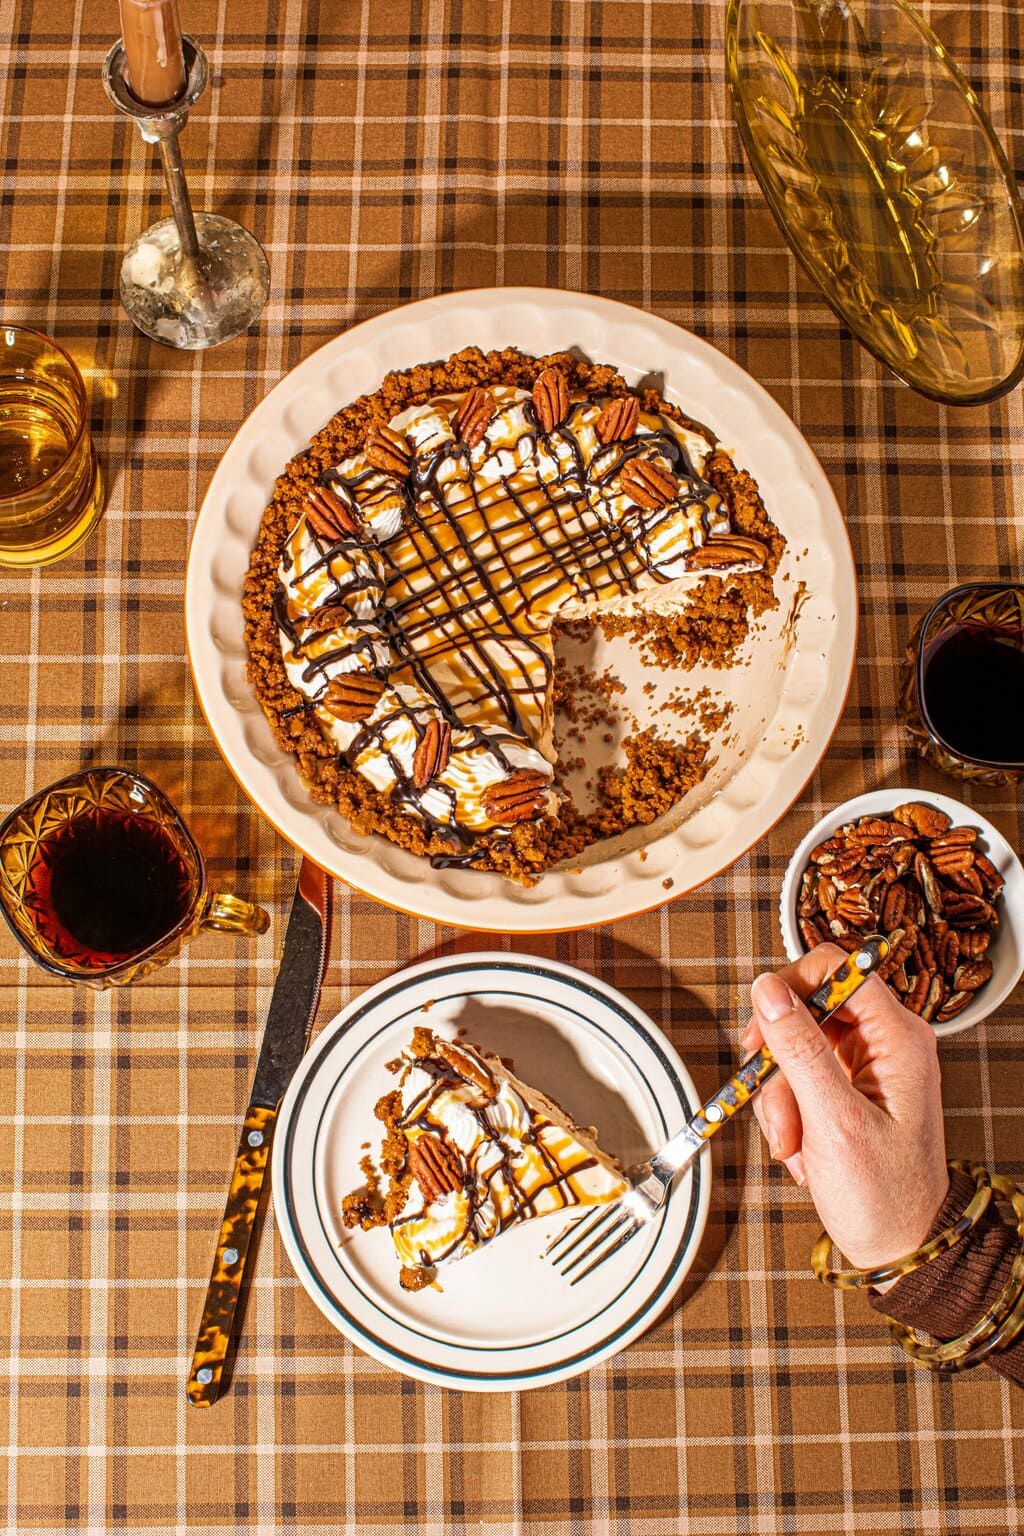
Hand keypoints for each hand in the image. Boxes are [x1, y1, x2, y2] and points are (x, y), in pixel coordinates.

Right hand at [742, 944, 949, 1272]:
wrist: (898, 1246)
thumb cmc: (885, 1196)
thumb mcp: (834, 1121)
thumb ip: (799, 1049)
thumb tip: (769, 992)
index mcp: (899, 1039)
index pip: (840, 970)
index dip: (794, 984)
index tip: (763, 1019)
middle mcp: (885, 1043)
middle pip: (809, 1006)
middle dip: (779, 1053)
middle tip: (761, 1082)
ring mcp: (864, 1065)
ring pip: (795, 1045)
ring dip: (781, 1095)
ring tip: (793, 1140)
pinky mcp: (845, 1087)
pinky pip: (797, 1077)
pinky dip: (788, 1111)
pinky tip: (800, 1145)